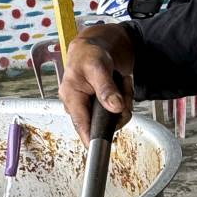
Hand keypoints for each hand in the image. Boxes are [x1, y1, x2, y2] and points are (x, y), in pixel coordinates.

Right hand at [58, 28, 133, 145]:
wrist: (96, 47)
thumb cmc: (89, 54)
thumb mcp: (97, 67)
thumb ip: (105, 88)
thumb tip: (115, 107)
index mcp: (71, 98)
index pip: (81, 125)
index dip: (91, 139)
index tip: (101, 149)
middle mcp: (80, 107)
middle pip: (104, 123)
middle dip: (119, 109)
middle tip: (121, 88)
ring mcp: (92, 108)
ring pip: (116, 117)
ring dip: (124, 99)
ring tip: (119, 81)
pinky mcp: (102, 107)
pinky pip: (120, 110)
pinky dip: (125, 97)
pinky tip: (120, 84)